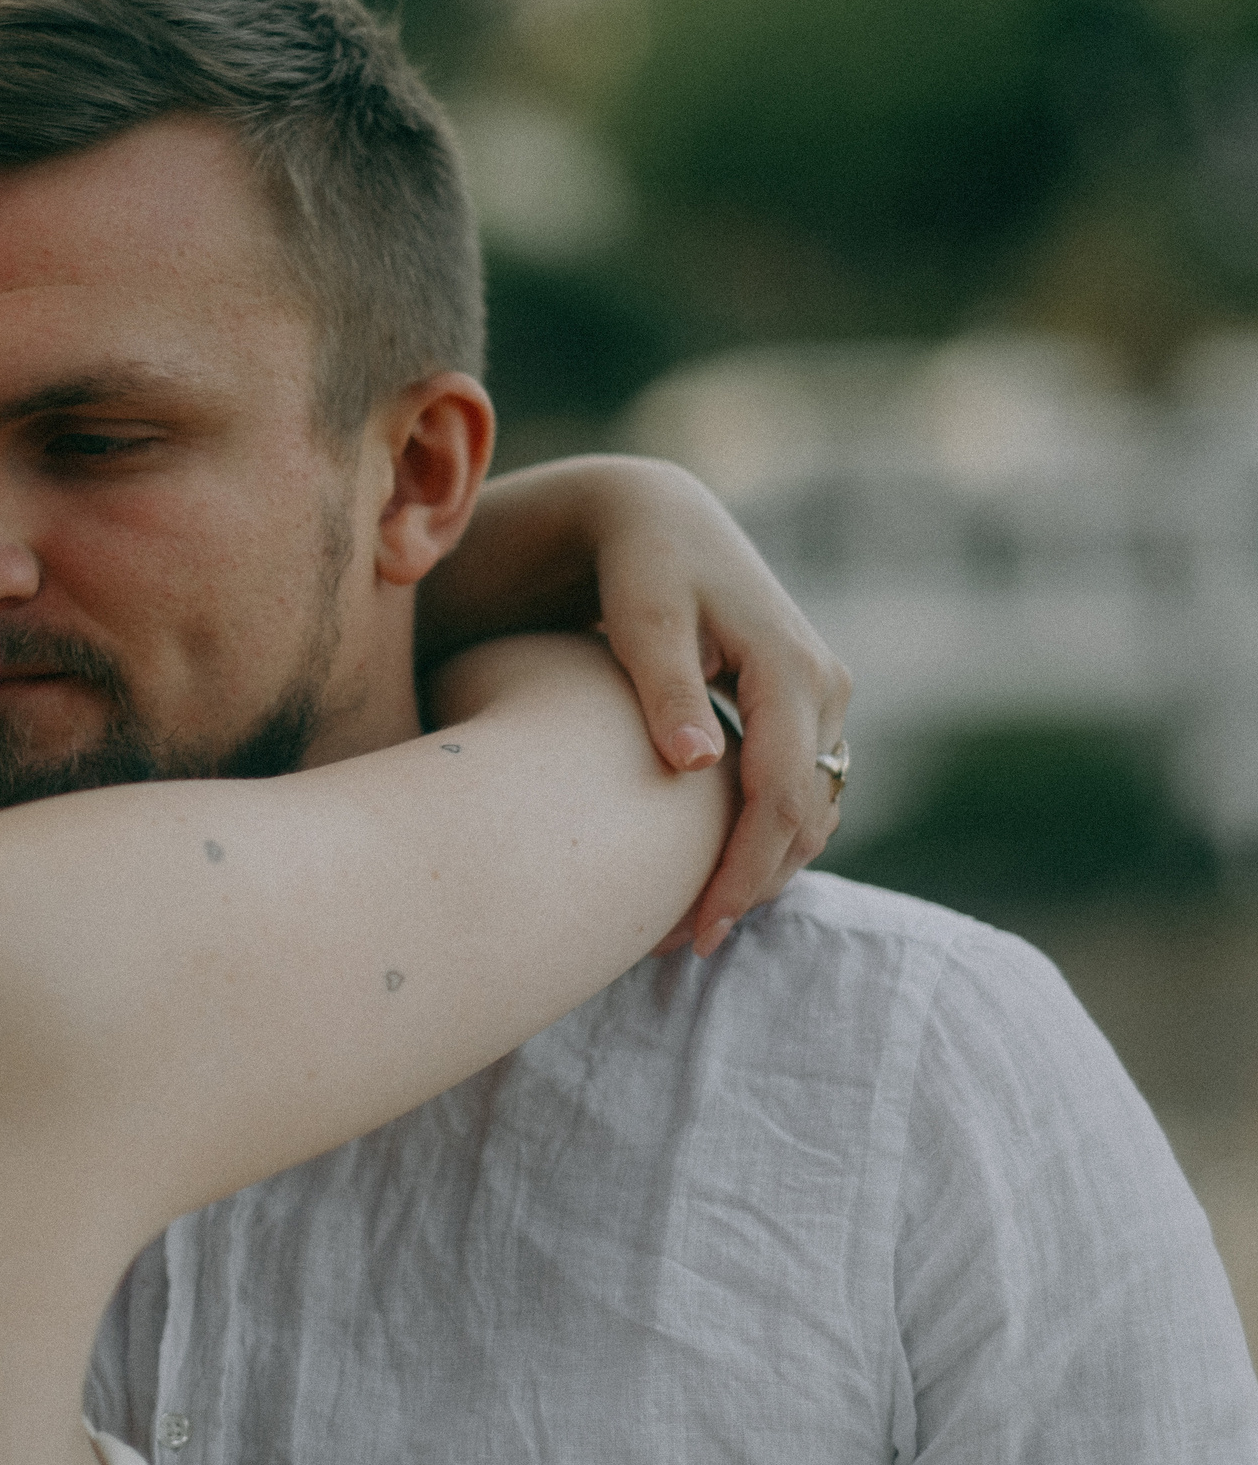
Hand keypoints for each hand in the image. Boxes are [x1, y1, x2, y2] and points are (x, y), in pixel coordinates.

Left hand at [581, 463, 846, 950]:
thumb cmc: (641, 566)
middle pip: (805, 816)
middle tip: (683, 944)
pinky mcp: (806, 708)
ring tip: (692, 923)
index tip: (697, 929)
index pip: (781, 795)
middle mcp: (823, 686)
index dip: (744, 870)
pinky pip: (801, 791)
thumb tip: (694, 764)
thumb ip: (665, 686)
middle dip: (752, 886)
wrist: (660, 520)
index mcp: (791, 668)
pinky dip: (767, 838)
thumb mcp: (644, 616)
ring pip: (811, 811)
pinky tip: (711, 874)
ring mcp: (823, 699)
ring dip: (764, 870)